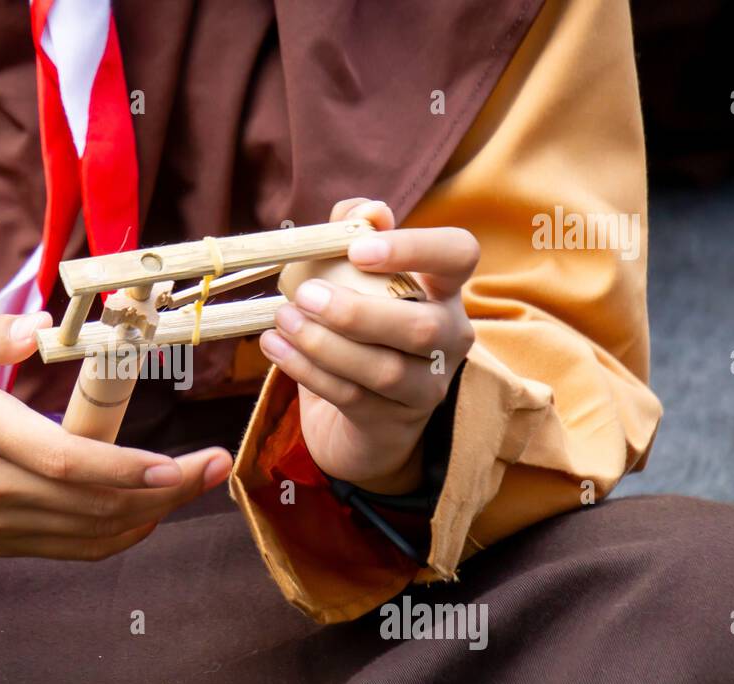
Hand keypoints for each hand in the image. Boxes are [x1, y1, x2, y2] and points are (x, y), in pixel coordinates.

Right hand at [0, 313, 231, 559]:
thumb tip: (34, 329)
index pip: (63, 461)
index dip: (126, 469)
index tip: (177, 461)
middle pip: (88, 504)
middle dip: (163, 491)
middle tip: (217, 467)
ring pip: (84, 534)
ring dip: (148, 515)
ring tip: (197, 484)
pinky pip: (64, 550)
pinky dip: (113, 538)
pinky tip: (147, 515)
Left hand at [258, 198, 476, 494]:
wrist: (357, 413)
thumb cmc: (357, 328)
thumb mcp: (353, 276)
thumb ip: (354, 231)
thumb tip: (368, 210)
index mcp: (444, 289)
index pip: (458, 255)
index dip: (415, 248)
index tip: (359, 249)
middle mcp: (449, 338)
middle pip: (422, 327)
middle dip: (357, 312)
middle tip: (305, 295)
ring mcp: (427, 386)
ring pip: (385, 370)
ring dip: (325, 345)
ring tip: (283, 321)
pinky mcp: (393, 423)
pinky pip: (352, 397)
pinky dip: (308, 371)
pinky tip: (275, 347)